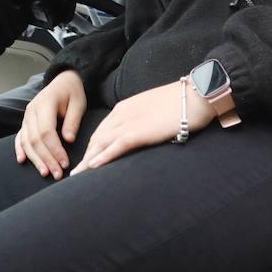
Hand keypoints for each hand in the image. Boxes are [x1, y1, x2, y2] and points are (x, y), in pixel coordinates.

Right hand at [15, 70, 86, 179]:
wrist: (63, 81)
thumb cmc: (72, 93)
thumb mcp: (78, 104)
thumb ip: (72, 121)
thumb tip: (68, 140)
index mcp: (45, 104)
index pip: (46, 131)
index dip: (55, 149)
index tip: (65, 163)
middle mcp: (31, 111)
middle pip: (35, 139)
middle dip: (46, 159)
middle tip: (57, 174)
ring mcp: (26, 117)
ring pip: (27, 141)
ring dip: (35, 159)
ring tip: (45, 173)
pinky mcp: (25, 122)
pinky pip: (20, 137)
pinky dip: (20, 149)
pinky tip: (22, 161)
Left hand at [71, 80, 214, 174]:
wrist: (195, 96)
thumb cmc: (179, 104)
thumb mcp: (152, 111)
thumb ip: (141, 120)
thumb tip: (139, 133)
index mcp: (124, 107)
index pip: (102, 130)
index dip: (92, 146)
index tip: (86, 160)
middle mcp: (122, 114)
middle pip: (97, 137)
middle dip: (86, 155)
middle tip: (76, 173)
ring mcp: (130, 122)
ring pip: (102, 142)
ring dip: (88, 160)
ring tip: (78, 175)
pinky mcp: (140, 131)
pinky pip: (117, 145)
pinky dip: (103, 156)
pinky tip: (93, 167)